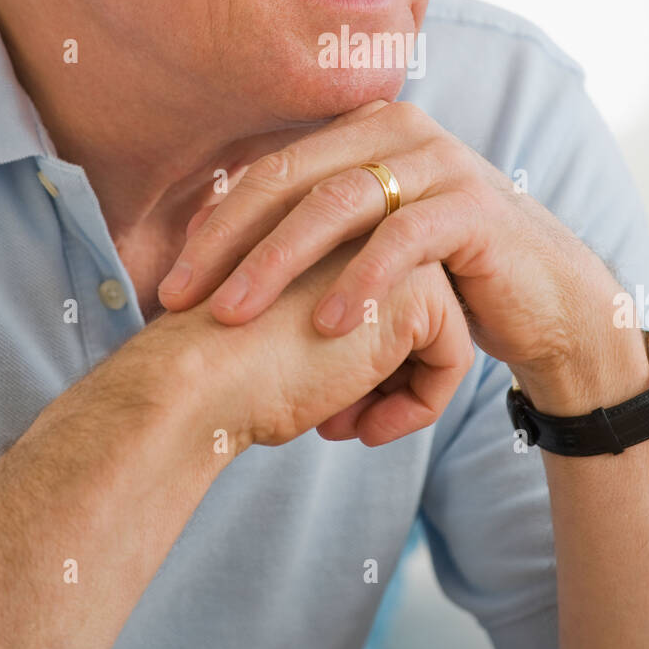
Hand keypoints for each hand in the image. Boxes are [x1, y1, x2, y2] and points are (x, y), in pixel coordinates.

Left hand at [158, 101, 639, 411]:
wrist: (548, 302)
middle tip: (183, 300)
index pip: (271, 170)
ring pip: (338, 203)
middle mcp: (400, 131)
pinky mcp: (475, 209)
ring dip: (278, 262)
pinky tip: (330, 325)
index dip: (215, 224)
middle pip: (292, 179)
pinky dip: (362, 281)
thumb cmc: (444, 276)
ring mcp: (441, 164)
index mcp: (364, 132)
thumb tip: (211, 246)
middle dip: (229, 242)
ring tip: (235, 316)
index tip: (170, 282)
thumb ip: (312, 231)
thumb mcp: (371, 244)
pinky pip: (405, 239)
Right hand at [164, 239, 472, 448]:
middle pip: (412, 312)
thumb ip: (327, 309)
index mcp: (328, 220)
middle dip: (380, 375)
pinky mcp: (420, 289)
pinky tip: (364, 429)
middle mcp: (367, 220)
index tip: (309, 388)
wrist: (196, 377)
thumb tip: (389, 354)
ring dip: (396, 391)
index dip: (354, 357)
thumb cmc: (221, 362)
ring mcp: (396, 246)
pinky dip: (420, 406)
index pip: (378, 293)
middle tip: (329, 415)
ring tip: (338, 422)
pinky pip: (452, 359)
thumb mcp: (282, 322)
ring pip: (437, 334)